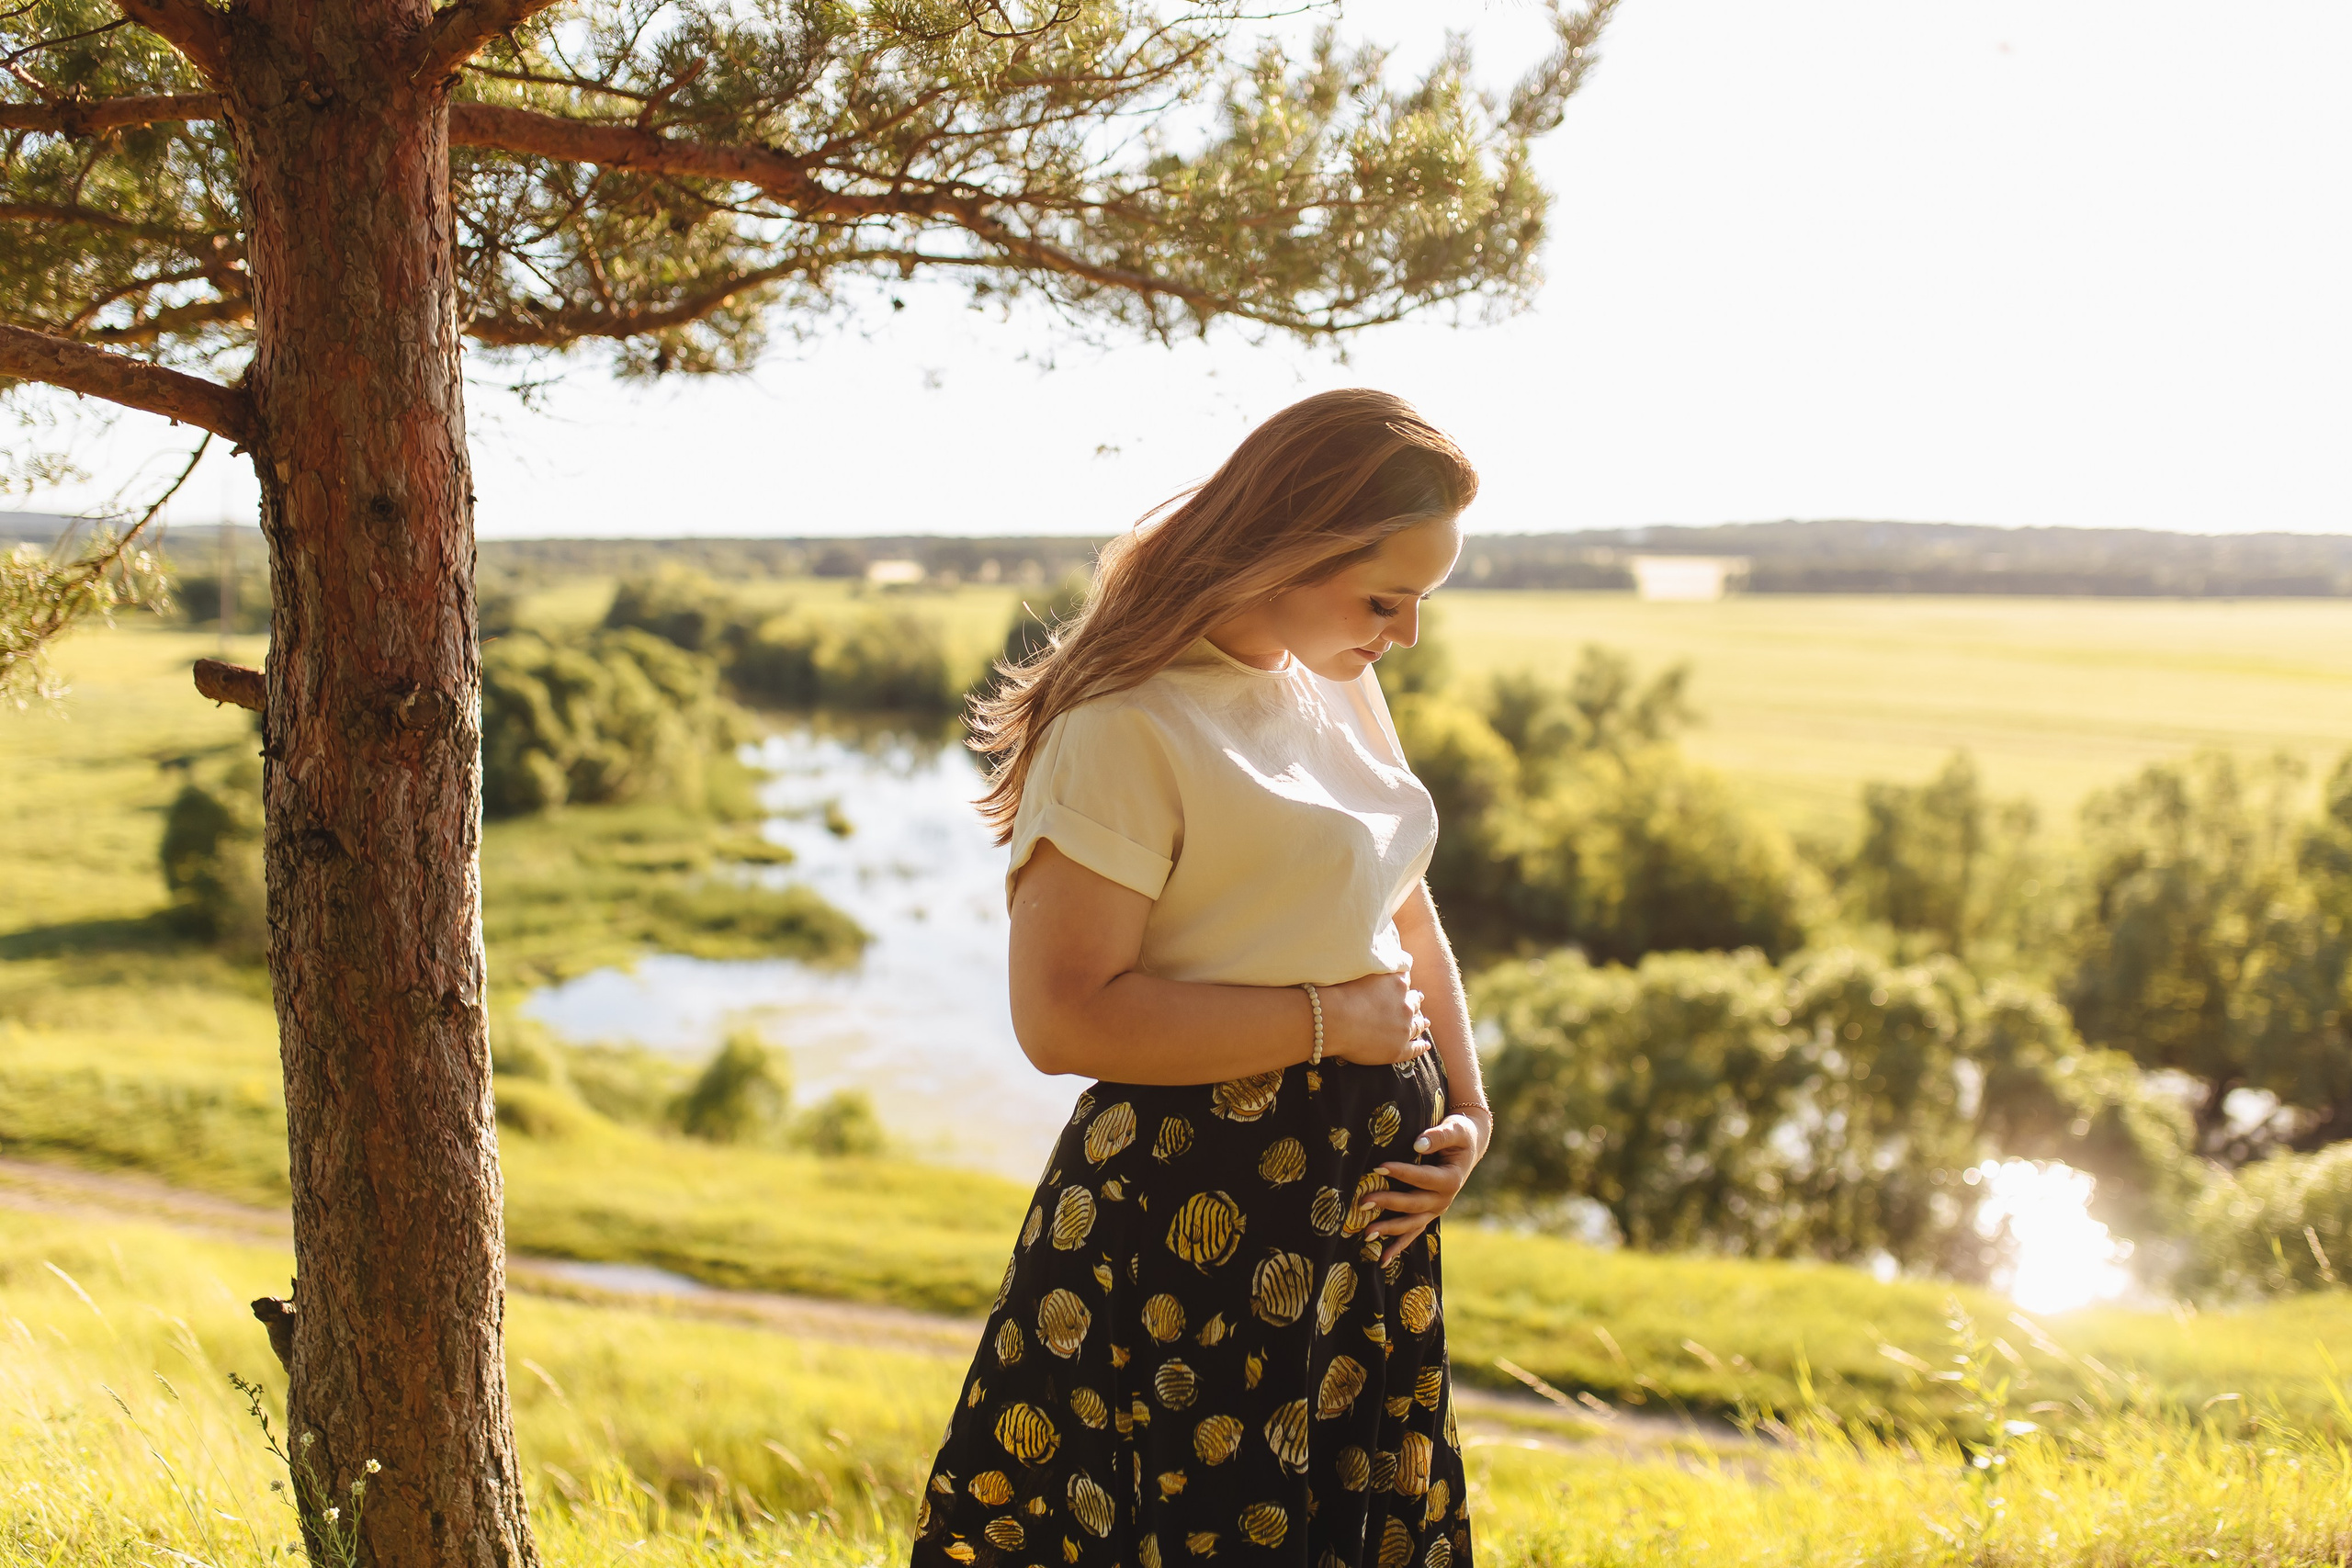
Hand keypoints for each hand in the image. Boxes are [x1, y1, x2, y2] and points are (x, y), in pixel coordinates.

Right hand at [1319, 961, 1429, 1066]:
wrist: (1332, 1019)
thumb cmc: (1340, 993)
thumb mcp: (1360, 970)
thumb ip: (1375, 966)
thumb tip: (1381, 962)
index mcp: (1396, 983)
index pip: (1404, 980)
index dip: (1403, 983)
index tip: (1403, 984)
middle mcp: (1405, 1004)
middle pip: (1414, 1002)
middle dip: (1414, 1001)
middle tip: (1418, 1001)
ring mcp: (1404, 1028)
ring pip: (1417, 1025)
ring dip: (1420, 1023)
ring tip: (1424, 1023)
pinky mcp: (1399, 1049)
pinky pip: (1415, 1048)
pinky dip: (1420, 1046)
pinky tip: (1424, 1045)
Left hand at [1365, 1106, 1489, 1263]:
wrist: (1468, 1146)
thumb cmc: (1459, 1135)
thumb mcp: (1454, 1130)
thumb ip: (1437, 1136)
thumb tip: (1418, 1143)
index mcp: (1451, 1179)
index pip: (1422, 1178)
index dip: (1401, 1173)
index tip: (1378, 1167)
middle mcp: (1444, 1199)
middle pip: (1413, 1204)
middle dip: (1388, 1203)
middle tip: (1363, 1202)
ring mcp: (1436, 1210)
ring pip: (1412, 1224)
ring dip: (1389, 1229)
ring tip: (1367, 1233)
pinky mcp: (1429, 1214)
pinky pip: (1413, 1232)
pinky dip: (1398, 1246)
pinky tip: (1383, 1259)